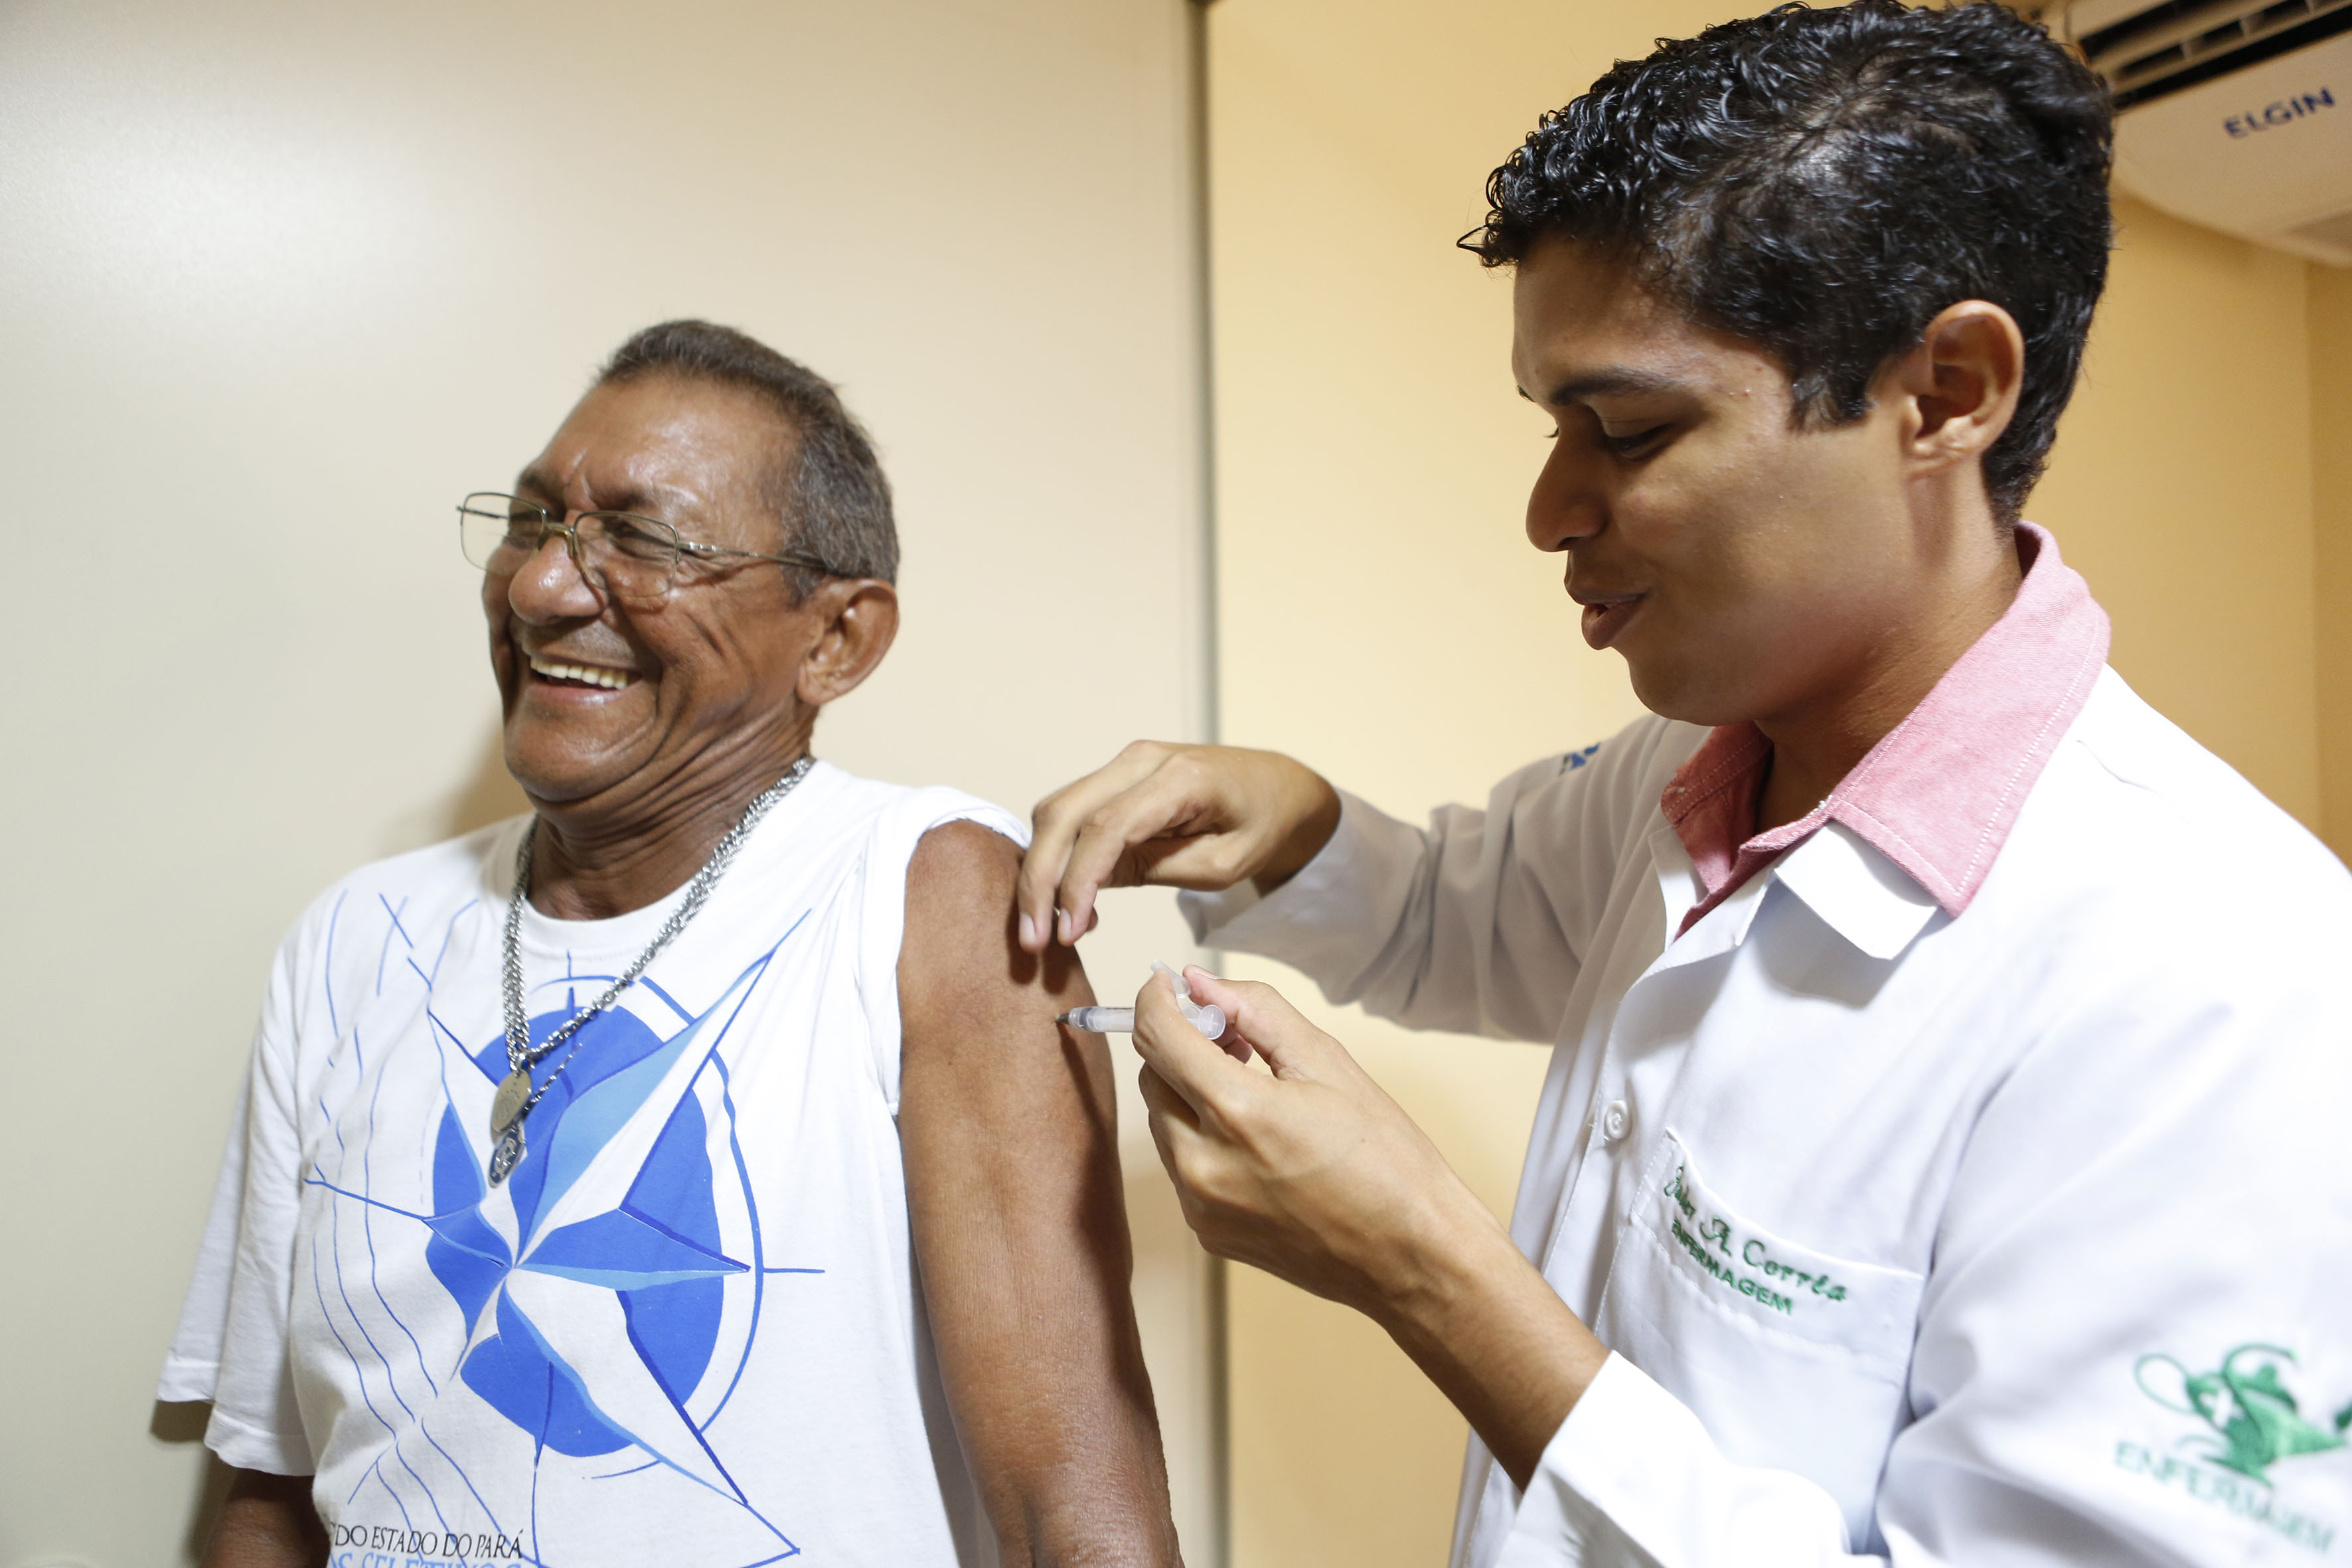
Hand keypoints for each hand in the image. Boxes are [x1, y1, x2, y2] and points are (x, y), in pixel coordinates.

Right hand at [1017, 742, 1339, 951]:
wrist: (1280, 788)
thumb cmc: (1261, 825)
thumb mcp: (1222, 865)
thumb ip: (1156, 869)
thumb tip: (1084, 890)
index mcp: (1180, 779)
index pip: (1106, 827)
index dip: (1077, 882)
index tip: (1065, 931)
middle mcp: (1142, 760)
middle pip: (1063, 812)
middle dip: (1040, 879)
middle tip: (1033, 940)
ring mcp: (1126, 763)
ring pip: (1057, 810)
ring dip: (1041, 869)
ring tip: (1047, 930)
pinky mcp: (1117, 777)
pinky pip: (1072, 812)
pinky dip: (1059, 855)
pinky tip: (1071, 904)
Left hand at [1130, 966, 1608, 1488]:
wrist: (1412, 1255)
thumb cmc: (1387, 1159)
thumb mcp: (1329, 1063)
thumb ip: (1256, 1012)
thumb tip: (1199, 983)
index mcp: (1238, 1113)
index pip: (1158, 1038)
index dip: (1157, 999)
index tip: (1169, 984)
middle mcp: (1204, 1165)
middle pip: (1153, 1080)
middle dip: (1182, 1049)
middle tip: (1237, 1042)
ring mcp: (1201, 1206)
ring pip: (1163, 1124)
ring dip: (1192, 1096)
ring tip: (1255, 1091)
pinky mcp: (1207, 1233)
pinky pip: (1182, 1168)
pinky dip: (1204, 1141)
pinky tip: (1258, 1142)